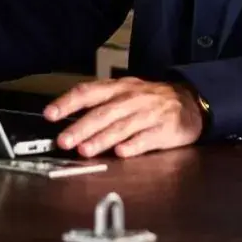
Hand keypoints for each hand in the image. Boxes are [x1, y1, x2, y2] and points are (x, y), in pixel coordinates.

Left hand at [44, 77, 205, 158]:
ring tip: (84, 150)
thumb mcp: (124, 93)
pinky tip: (121, 152)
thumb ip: (98, 104)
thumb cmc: (150, 100)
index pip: (88, 92)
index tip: (50, 115)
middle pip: (102, 113)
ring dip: (101, 139)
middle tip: (63, 141)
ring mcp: (149, 114)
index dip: (67, 102)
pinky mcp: (165, 130)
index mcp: (118, 88)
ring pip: (121, 127)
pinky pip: (147, 138)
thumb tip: (68, 121)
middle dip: (81, 127)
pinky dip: (134, 146)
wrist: (190, 101)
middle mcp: (131, 99)